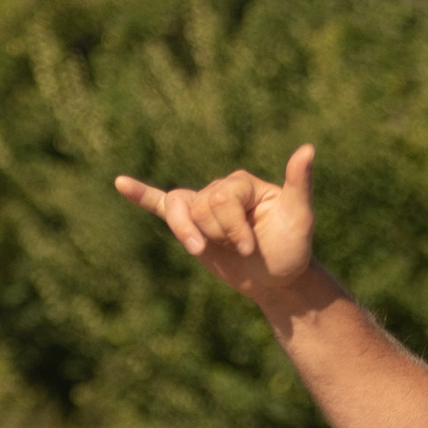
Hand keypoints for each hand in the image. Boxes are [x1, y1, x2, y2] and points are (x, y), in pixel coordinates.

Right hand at [113, 143, 319, 307]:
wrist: (278, 278)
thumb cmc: (293, 247)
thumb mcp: (300, 218)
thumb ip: (298, 184)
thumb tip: (307, 149)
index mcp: (242, 183)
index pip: (222, 199)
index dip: (233, 228)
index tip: (250, 248)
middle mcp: (219, 188)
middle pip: (200, 207)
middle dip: (219, 236)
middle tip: (242, 250)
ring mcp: (202, 205)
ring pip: (180, 213)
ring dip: (192, 236)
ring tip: (203, 250)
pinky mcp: (190, 223)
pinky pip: (160, 204)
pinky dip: (141, 195)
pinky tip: (120, 183)